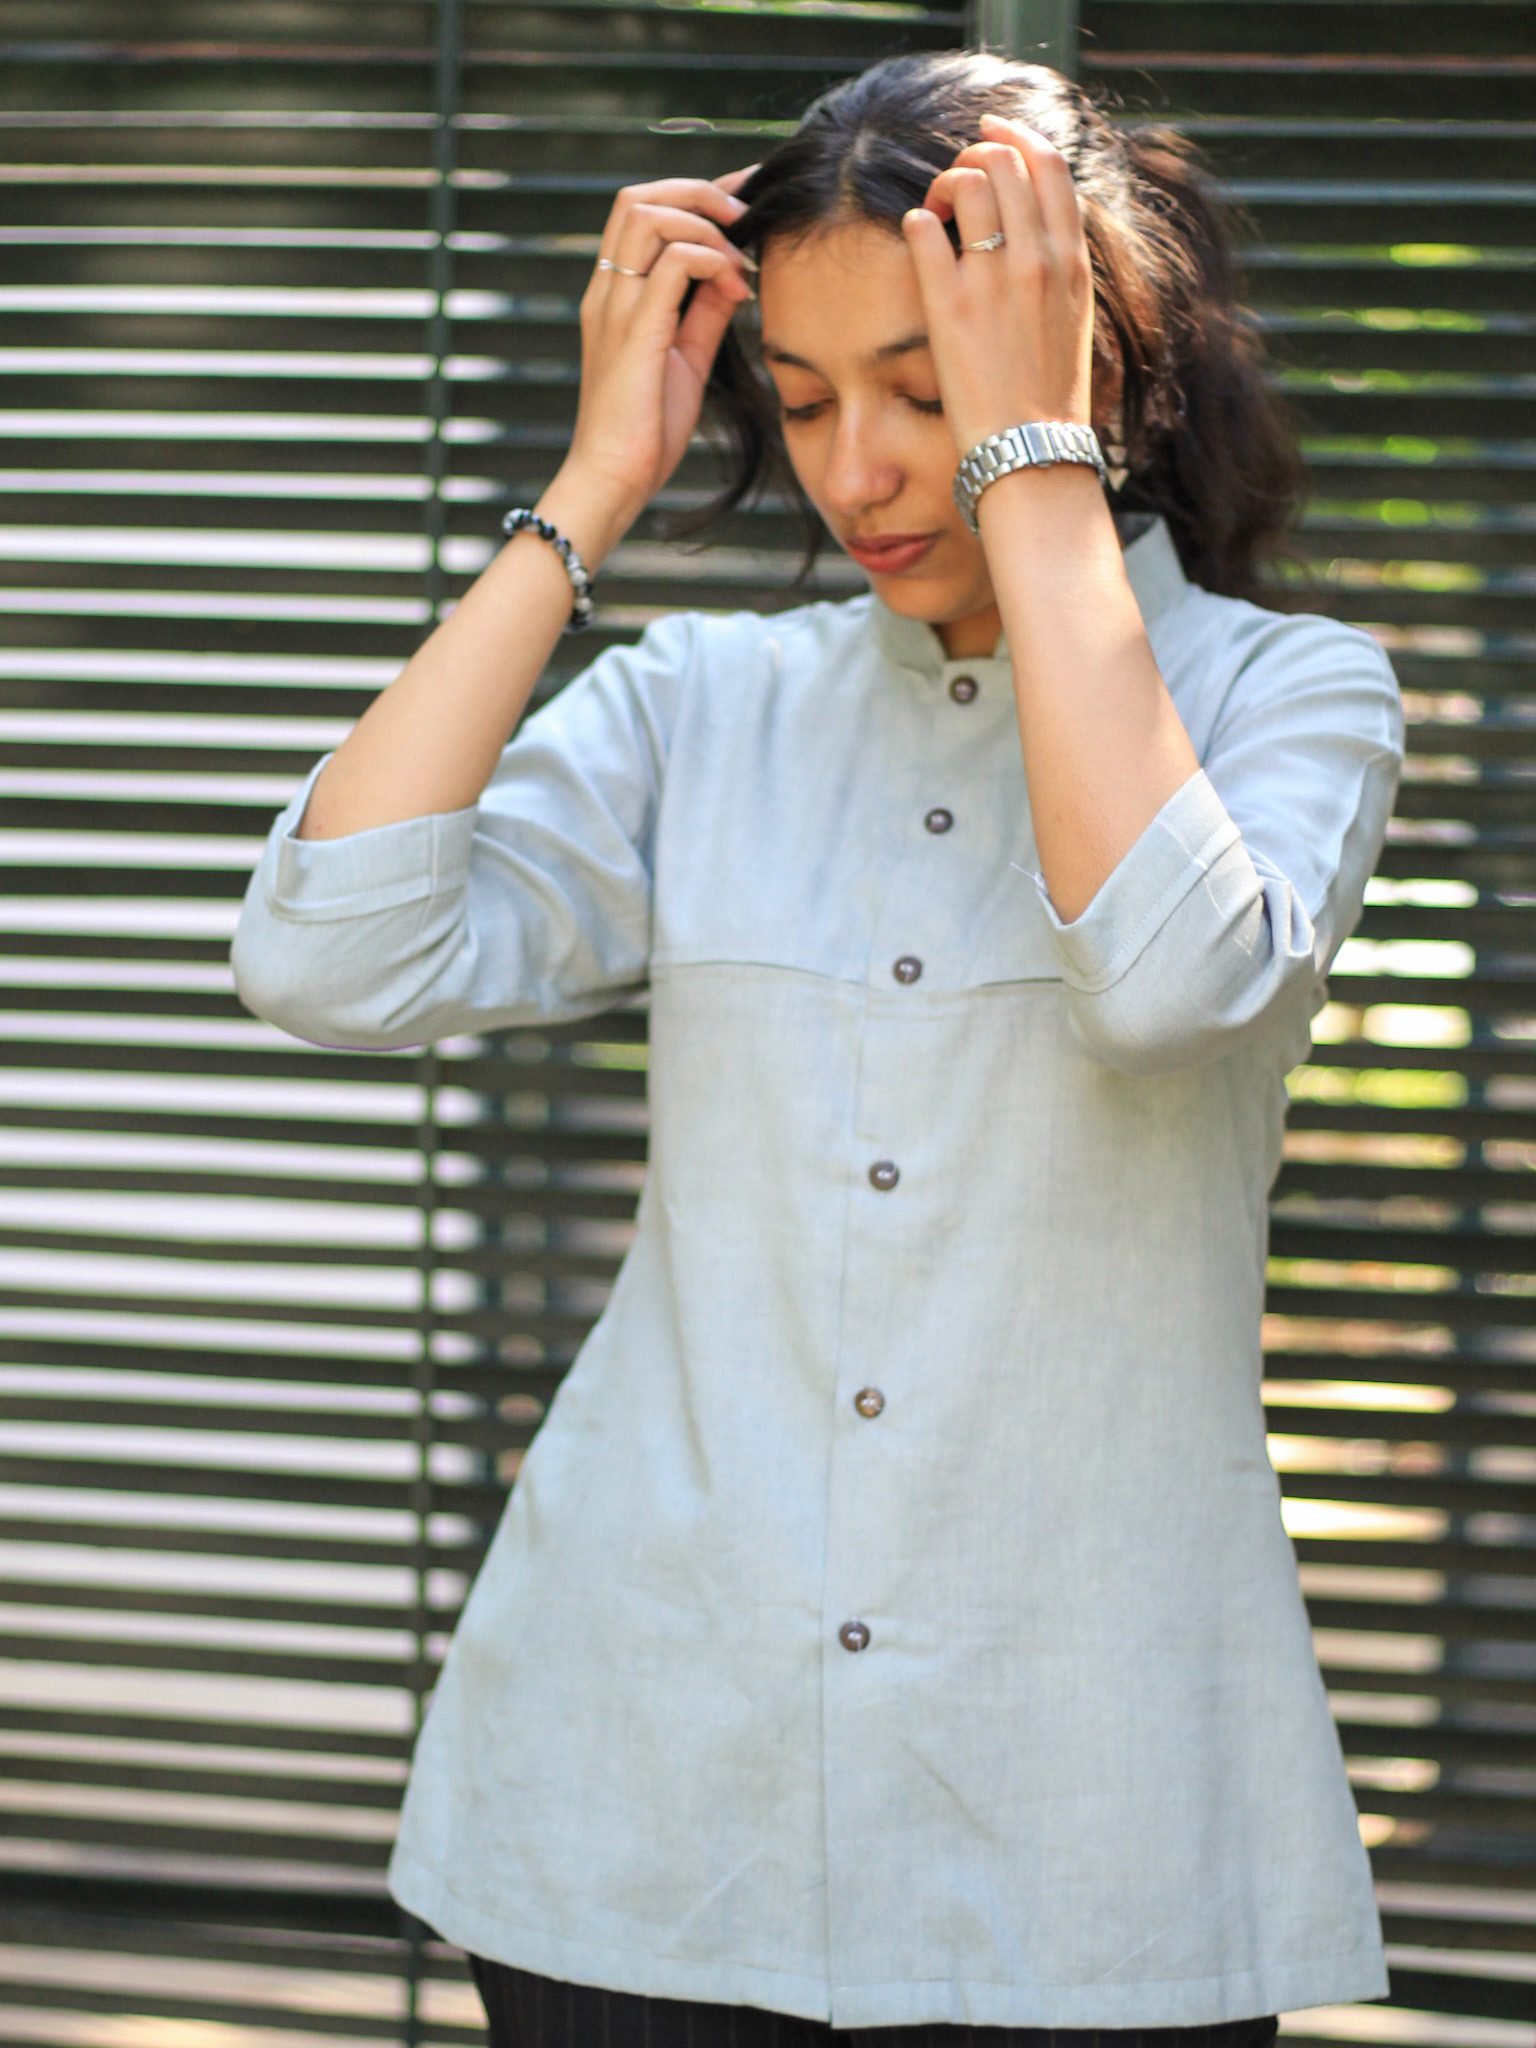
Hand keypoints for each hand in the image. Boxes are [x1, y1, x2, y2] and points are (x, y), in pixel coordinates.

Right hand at [564, 165, 758, 519]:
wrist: (614, 480)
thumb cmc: (646, 431)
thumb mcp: (686, 360)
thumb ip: (704, 313)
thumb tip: (733, 275)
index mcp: (615, 296)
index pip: (642, 214)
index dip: (693, 195)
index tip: (742, 199)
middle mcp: (608, 292)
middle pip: (638, 198)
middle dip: (698, 193)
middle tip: (744, 219)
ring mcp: (616, 308)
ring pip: (648, 216)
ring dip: (704, 223)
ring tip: (739, 259)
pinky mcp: (635, 333)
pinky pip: (671, 264)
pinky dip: (710, 260)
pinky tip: (736, 288)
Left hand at [900, 113, 1094, 458]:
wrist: (1032, 453)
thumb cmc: (1049, 397)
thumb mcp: (1074, 320)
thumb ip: (1059, 267)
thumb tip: (1037, 228)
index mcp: (1071, 261)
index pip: (1050, 166)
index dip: (1016, 136)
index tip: (991, 135)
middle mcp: (1036, 260)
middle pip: (1004, 162)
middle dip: (972, 158)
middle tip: (954, 185)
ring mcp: (993, 281)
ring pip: (966, 182)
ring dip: (942, 184)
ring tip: (935, 212)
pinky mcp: (950, 308)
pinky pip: (922, 230)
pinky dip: (916, 223)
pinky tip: (917, 238)